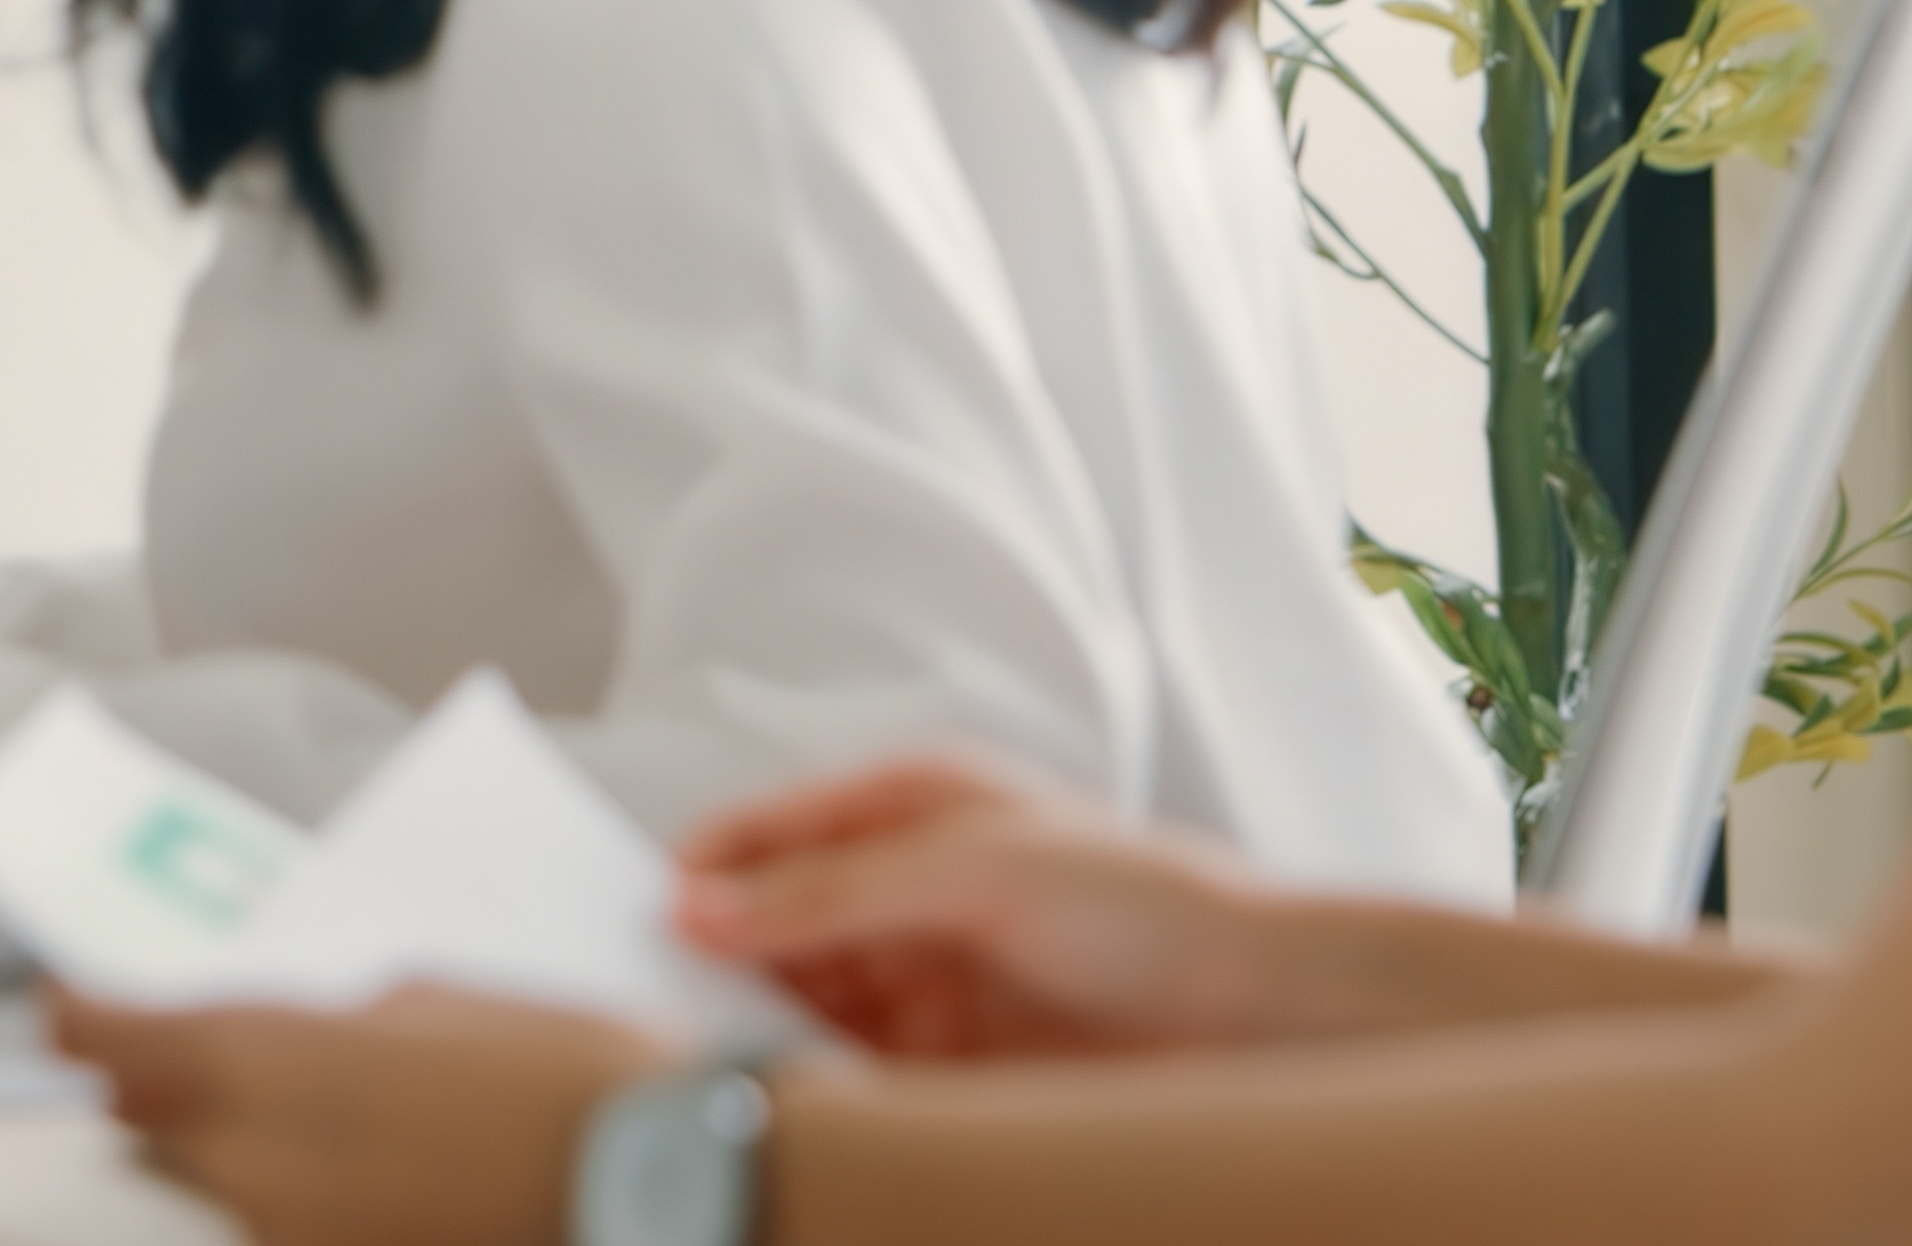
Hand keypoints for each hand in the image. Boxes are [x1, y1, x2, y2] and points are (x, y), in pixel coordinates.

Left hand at [47, 981, 657, 1245]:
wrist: (667, 1185)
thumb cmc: (564, 1078)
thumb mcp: (435, 1004)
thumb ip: (336, 1024)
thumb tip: (305, 1040)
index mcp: (254, 1059)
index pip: (99, 1040)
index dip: (82, 1023)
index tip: (74, 1015)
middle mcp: (246, 1162)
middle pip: (154, 1125)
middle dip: (179, 1098)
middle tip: (239, 1076)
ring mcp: (288, 1239)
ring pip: (229, 1192)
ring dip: (263, 1162)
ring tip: (357, 1139)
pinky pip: (298, 1233)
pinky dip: (319, 1210)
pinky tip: (391, 1186)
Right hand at [670, 754, 1310, 1058]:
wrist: (1272, 1012)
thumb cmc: (1149, 902)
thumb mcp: (971, 872)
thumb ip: (829, 893)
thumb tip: (695, 908)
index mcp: (902, 810)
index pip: (760, 839)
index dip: (697, 880)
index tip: (639, 934)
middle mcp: (902, 892)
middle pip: (767, 930)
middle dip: (718, 968)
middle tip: (665, 1013)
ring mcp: (925, 980)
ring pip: (801, 1007)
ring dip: (762, 1034)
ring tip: (726, 1065)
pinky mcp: (951, 1062)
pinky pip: (853, 1074)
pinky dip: (817, 1087)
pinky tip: (796, 1100)